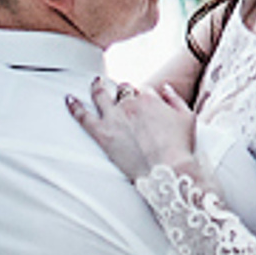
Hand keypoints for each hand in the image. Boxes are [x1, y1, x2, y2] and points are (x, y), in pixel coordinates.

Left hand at [66, 77, 196, 183]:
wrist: (168, 171)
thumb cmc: (180, 147)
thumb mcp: (187, 117)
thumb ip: (175, 98)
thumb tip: (165, 88)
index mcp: (149, 99)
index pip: (141, 89)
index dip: (141, 96)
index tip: (141, 102)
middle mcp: (130, 104)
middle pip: (122, 90)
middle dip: (123, 92)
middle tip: (121, 97)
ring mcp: (114, 118)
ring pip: (101, 95)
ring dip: (97, 87)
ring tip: (95, 83)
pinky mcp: (103, 135)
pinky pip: (84, 117)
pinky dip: (75, 107)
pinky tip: (68, 99)